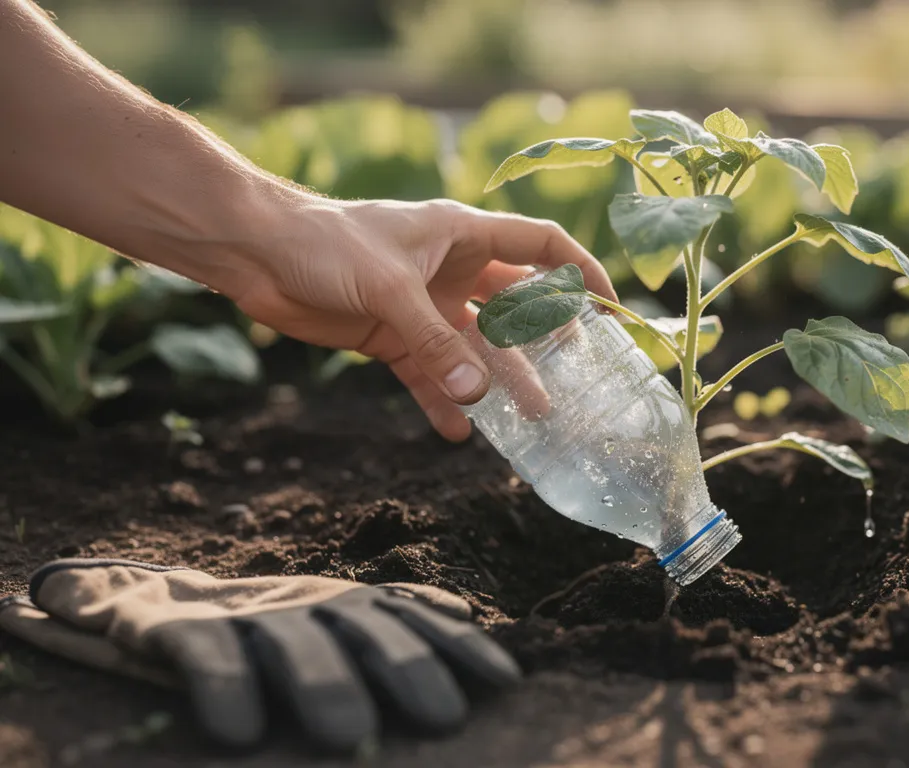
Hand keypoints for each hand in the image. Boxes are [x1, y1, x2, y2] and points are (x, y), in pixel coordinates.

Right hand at [0, 559, 522, 751]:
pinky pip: (206, 659)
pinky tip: (240, 732)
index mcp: (348, 603)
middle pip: (366, 632)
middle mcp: (307, 604)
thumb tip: (463, 615)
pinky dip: (225, 689)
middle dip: (408, 671)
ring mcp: (246, 616)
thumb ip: (396, 615)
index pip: (417, 620)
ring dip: (324, 686)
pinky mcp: (180, 633)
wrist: (155, 603)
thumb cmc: (268, 625)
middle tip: (445, 719)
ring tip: (350, 737)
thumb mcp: (334, 618)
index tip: (507, 683)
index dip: (461, 649)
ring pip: (293, 646)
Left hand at [229, 197, 617, 440]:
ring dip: (501, 381)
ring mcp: (423, 305)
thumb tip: (479, 394)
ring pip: (476, 348)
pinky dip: (443, 400)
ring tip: (532, 418)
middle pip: (516, 306)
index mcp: (463, 235)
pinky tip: (461, 431)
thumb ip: (436, 342)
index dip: (580, 271)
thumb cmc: (325, 242)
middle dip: (546, 341)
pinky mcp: (391, 336)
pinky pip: (429, 373)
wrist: (256, 252)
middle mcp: (452, 269)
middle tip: (575, 378)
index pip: (539, 247)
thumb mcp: (389, 287)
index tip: (610, 307)